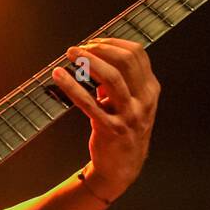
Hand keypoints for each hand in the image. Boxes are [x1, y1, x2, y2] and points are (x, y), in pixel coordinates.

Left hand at [50, 38, 160, 200]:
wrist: (122, 167)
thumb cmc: (123, 129)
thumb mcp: (131, 102)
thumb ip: (120, 80)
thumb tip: (96, 55)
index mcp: (150, 90)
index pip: (137, 53)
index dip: (112, 42)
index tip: (93, 42)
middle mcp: (144, 101)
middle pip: (126, 61)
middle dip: (100, 48)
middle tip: (79, 48)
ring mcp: (129, 116)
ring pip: (111, 78)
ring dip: (88, 61)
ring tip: (71, 54)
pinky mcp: (111, 129)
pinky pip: (89, 103)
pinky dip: (72, 86)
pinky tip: (59, 76)